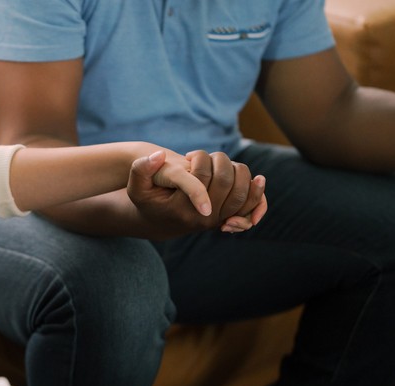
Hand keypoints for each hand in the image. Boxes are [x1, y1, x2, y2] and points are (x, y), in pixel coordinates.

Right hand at [128, 150, 265, 237]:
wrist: (158, 221)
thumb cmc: (147, 198)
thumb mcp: (137, 186)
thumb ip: (141, 169)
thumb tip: (159, 156)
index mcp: (182, 209)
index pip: (202, 177)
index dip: (201, 159)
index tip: (191, 156)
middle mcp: (203, 218)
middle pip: (226, 181)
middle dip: (220, 161)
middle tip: (207, 157)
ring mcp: (217, 220)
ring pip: (241, 190)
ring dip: (236, 170)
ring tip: (220, 165)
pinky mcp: (227, 217)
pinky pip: (250, 205)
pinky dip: (256, 191)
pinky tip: (257, 179)